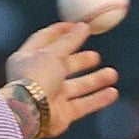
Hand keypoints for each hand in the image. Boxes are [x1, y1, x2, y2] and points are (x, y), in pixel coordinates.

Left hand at [5, 21, 118, 138]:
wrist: (28, 113)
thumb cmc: (35, 78)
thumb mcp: (52, 54)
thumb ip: (69, 41)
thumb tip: (83, 26)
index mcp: (26, 59)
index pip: (44, 40)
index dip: (61, 32)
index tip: (79, 25)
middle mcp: (37, 78)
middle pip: (62, 66)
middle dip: (80, 60)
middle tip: (95, 56)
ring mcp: (49, 97)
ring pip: (76, 86)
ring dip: (95, 80)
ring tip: (112, 74)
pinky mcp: (60, 114)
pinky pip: (83, 104)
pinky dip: (97, 99)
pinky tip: (112, 92)